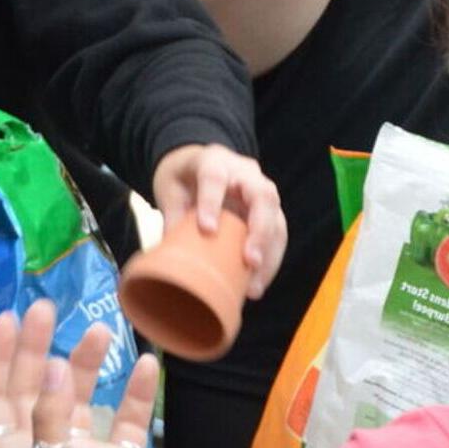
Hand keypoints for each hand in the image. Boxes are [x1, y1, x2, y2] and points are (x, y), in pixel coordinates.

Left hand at [0, 301, 175, 447]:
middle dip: (35, 348)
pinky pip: (126, 418)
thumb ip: (51, 419)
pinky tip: (147, 364)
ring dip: (85, 364)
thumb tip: (52, 367)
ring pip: (78, 397)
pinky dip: (134, 391)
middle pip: (31, 388)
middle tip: (46, 308)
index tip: (7, 321)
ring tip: (100, 331)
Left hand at [150, 143, 286, 298]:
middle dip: (259, 230)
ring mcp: (261, 190)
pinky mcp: (270, 210)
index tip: (207, 230)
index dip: (212, 202)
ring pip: (276, 218)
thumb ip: (172, 217)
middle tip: (250, 260)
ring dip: (269, 254)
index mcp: (214, 161)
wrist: (201, 165)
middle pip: (262, 195)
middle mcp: (245, 173)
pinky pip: (278, 234)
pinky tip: (257, 284)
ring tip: (254, 286)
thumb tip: (172, 256)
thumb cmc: (184, 179)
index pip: (214, 177)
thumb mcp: (170, 191)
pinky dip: (270, 260)